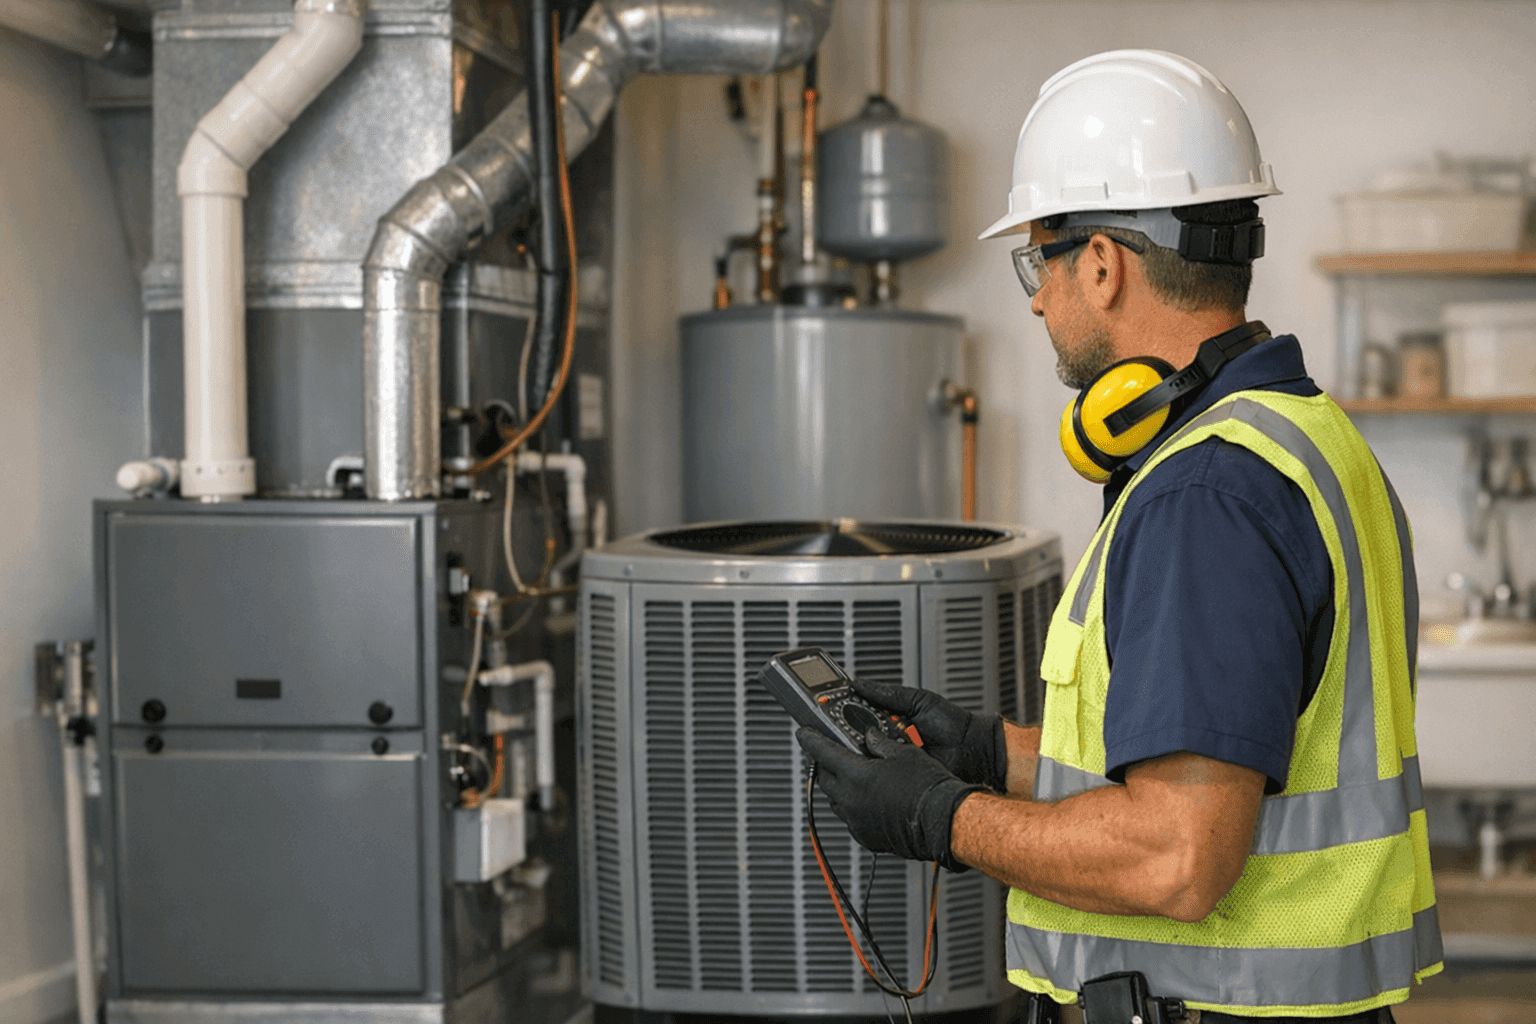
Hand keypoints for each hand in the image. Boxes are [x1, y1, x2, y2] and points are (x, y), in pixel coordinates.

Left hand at [796, 726, 981, 871]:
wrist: (943, 821)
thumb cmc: (927, 787)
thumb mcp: (904, 752)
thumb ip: (880, 743)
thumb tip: (870, 737)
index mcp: (856, 775)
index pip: (822, 752)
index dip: (810, 739)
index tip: (803, 733)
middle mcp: (851, 800)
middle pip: (825, 777)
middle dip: (825, 764)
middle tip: (831, 754)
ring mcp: (857, 821)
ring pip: (836, 800)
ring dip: (839, 787)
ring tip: (851, 777)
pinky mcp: (866, 836)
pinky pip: (850, 818)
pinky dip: (853, 807)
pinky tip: (867, 800)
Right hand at [852, 679, 1007, 791]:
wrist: (972, 749)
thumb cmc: (951, 723)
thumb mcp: (917, 700)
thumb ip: (888, 693)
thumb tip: (859, 684)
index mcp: (891, 720)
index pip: (860, 716)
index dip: (843, 712)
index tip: (828, 707)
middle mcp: (889, 739)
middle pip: (858, 736)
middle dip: (847, 732)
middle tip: (840, 726)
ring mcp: (893, 758)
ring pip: (867, 754)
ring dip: (862, 748)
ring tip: (859, 740)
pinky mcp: (900, 775)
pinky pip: (883, 771)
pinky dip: (878, 766)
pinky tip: (875, 758)